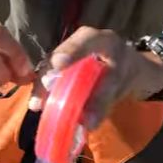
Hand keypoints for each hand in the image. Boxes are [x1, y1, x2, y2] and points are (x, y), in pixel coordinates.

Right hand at [28, 26, 162, 128]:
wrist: (126, 69)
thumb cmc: (124, 71)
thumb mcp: (119, 83)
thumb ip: (104, 100)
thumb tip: (88, 123)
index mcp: (98, 39)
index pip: (84, 41)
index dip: (71, 52)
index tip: (60, 64)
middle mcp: (78, 42)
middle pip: (59, 56)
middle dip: (48, 77)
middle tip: (40, 95)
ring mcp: (67, 53)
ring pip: (50, 67)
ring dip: (42, 87)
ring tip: (36, 104)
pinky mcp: (61, 66)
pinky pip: (50, 76)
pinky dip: (45, 91)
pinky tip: (39, 104)